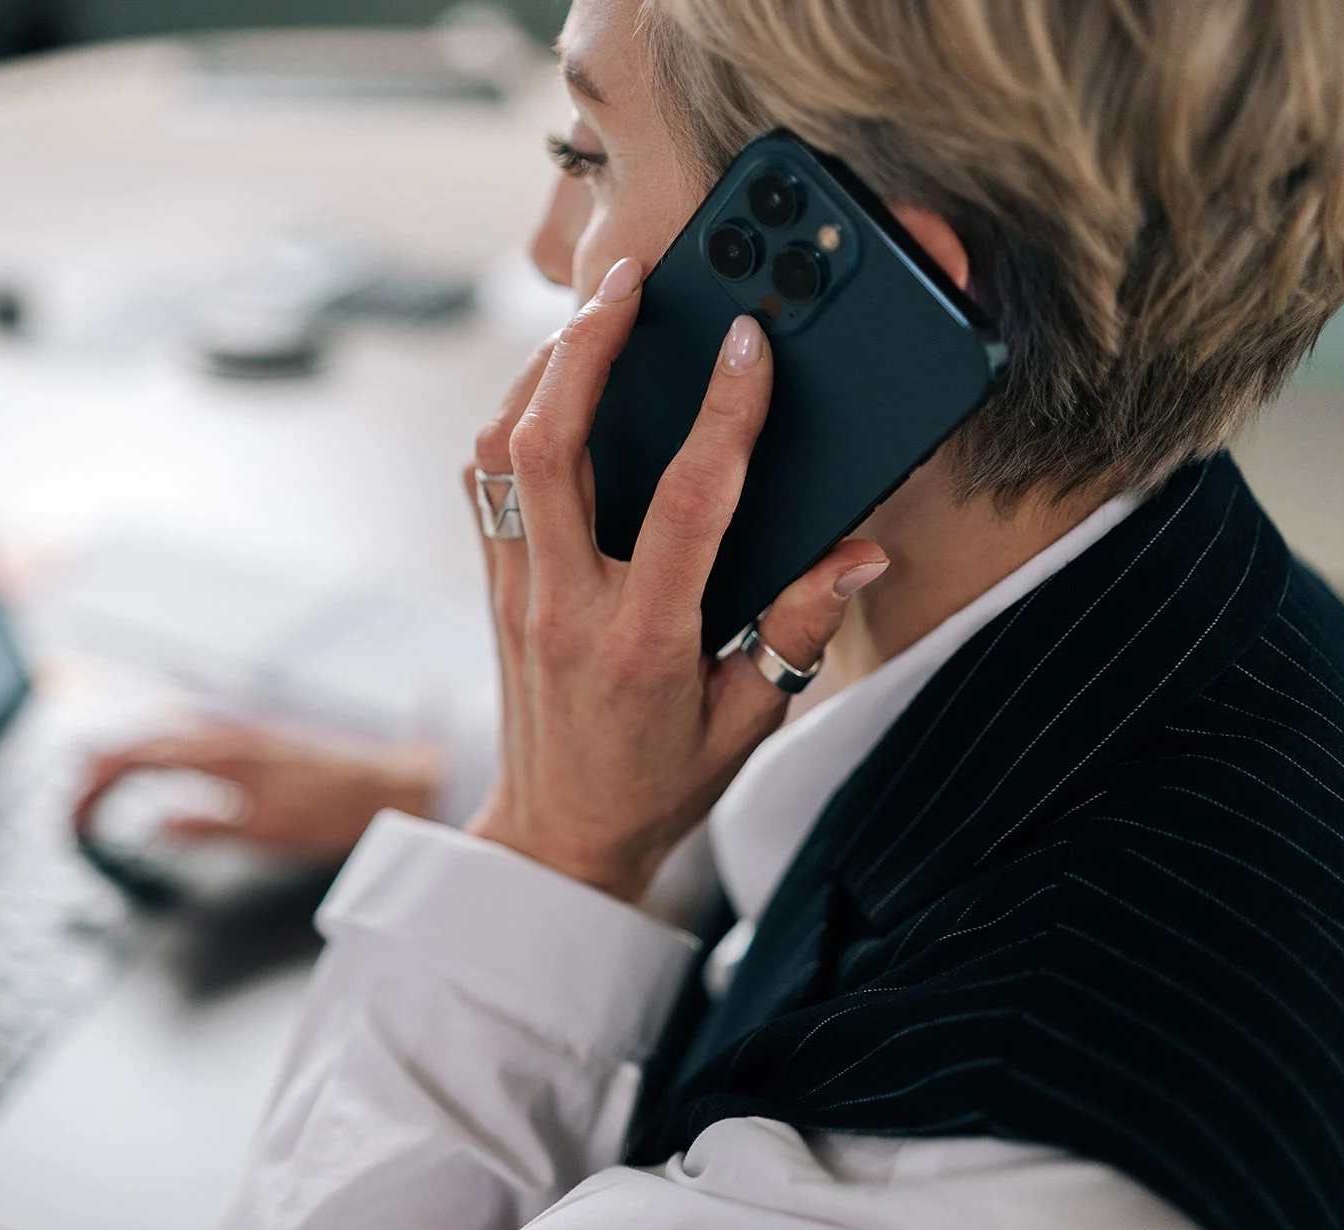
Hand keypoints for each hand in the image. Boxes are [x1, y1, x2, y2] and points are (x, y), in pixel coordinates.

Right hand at [72, 722, 443, 864]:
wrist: (391, 784)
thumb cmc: (336, 809)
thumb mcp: (268, 831)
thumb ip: (207, 826)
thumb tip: (158, 826)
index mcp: (218, 752)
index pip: (133, 759)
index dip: (94, 788)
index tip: (75, 819)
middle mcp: (223, 732)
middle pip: (138, 738)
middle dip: (95, 767)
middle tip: (70, 801)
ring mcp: (238, 732)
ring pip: (161, 733)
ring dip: (123, 755)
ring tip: (95, 780)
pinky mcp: (253, 741)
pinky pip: (187, 736)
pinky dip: (155, 751)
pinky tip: (159, 766)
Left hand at [465, 258, 888, 902]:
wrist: (559, 835)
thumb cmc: (659, 782)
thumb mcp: (747, 721)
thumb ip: (796, 631)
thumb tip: (856, 550)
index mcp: (644, 642)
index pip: (685, 507)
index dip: (723, 417)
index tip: (747, 344)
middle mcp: (564, 605)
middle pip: (551, 450)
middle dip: (586, 349)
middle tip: (627, 280)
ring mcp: (514, 591)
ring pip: (501, 453)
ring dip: (540, 370)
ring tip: (591, 312)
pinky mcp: (492, 585)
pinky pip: (486, 480)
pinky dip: (514, 417)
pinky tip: (554, 385)